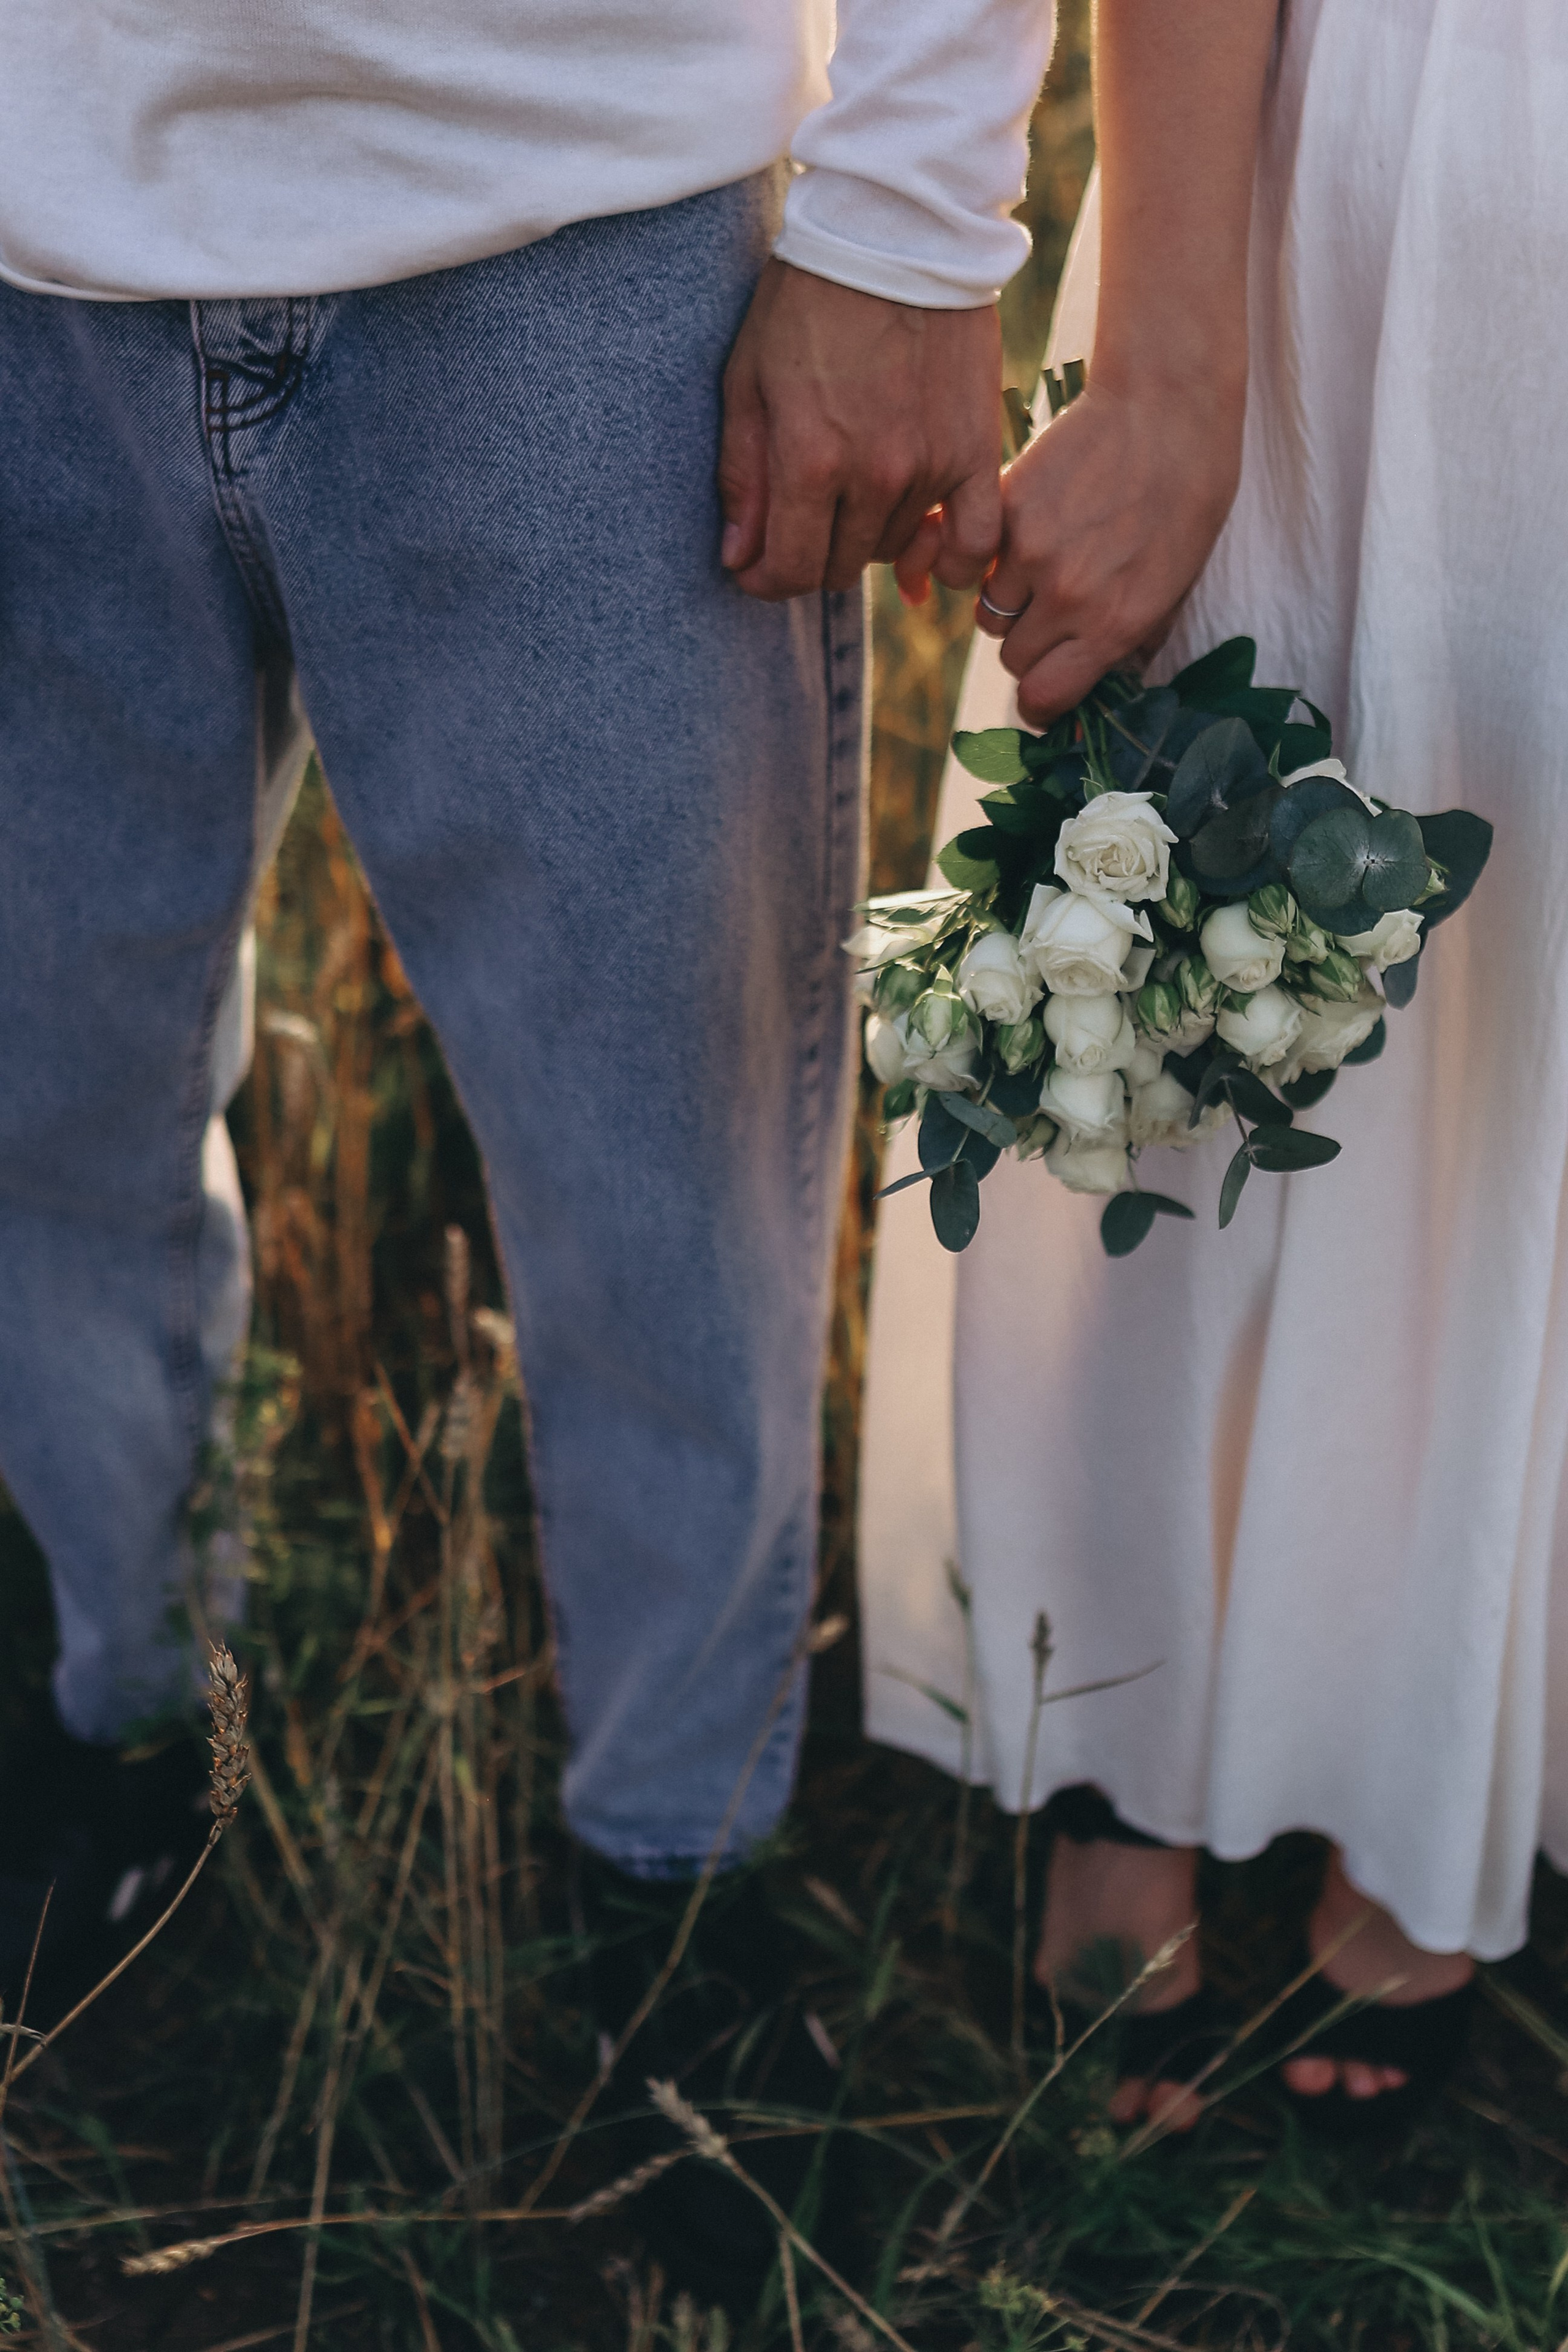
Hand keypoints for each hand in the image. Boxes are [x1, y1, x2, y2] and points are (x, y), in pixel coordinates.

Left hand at [720, 259, 1002, 600]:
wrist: (898, 233)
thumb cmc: (808, 299)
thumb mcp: (748, 379)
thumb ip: (742, 477)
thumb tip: (738, 559)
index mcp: (810, 461)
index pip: (789, 570)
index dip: (764, 579)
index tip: (756, 567)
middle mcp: (874, 477)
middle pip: (839, 568)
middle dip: (810, 554)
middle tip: (802, 520)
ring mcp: (930, 468)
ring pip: (893, 549)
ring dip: (868, 536)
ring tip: (856, 492)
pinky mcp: (976, 452)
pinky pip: (975, 542)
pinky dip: (954, 562)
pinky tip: (929, 552)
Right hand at [975, 372, 1245, 725]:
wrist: (1167, 409)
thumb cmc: (1187, 498)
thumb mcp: (1176, 585)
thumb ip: (1134, 641)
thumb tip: (1104, 684)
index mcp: (1114, 624)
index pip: (1042, 697)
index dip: (1040, 703)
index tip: (1044, 691)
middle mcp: (1068, 597)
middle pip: (1013, 659)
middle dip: (1031, 647)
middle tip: (1054, 617)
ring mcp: (1031, 552)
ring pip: (991, 614)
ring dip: (1010, 604)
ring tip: (1042, 570)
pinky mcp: (1008, 510)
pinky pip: (981, 563)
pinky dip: (995, 561)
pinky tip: (1028, 535)